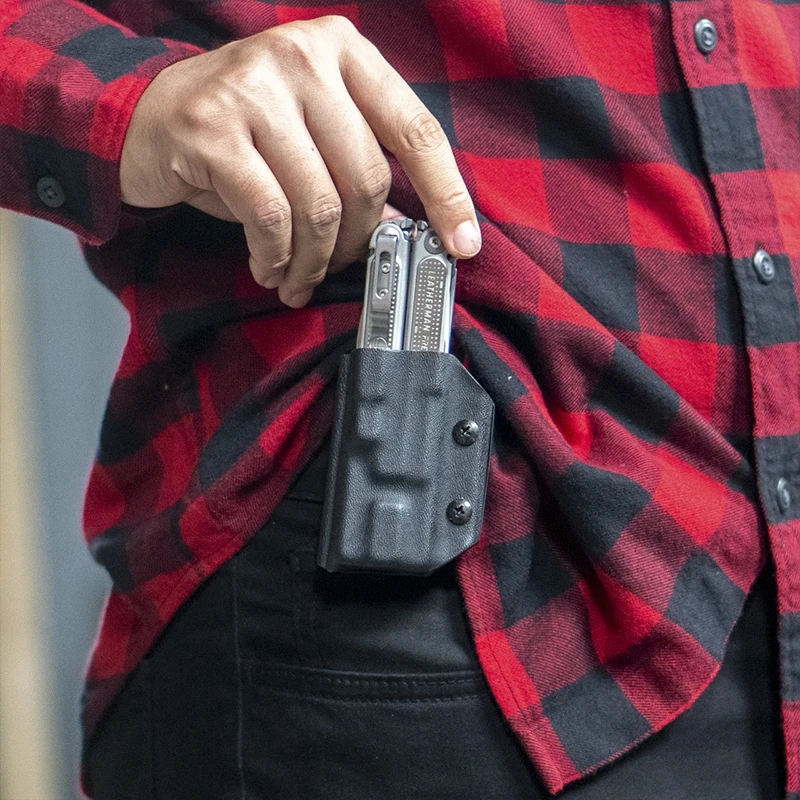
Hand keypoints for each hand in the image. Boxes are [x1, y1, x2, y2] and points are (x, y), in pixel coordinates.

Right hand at [119, 15, 481, 307]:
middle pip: (366, 180)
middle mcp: (302, 58)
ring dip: (313, 261)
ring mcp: (253, 88)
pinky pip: (270, 217)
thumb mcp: (312, 132)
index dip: (446, 195)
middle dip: (356, 244)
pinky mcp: (211, 129)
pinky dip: (275, 257)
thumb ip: (360, 164)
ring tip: (296, 278)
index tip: (463, 245)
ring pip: (319, 206)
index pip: (416, 131)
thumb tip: (410, 228)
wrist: (149, 117)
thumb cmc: (246, 134)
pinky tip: (268, 267)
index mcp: (344, 53)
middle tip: (336, 269)